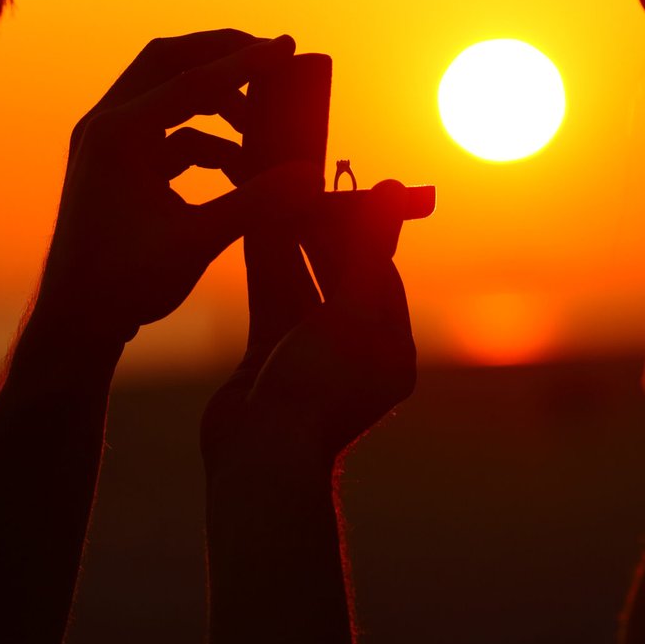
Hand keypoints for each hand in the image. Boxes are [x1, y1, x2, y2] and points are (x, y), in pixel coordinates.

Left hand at [40, 30, 316, 339]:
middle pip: (169, 62)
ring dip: (216, 103)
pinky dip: (203, 140)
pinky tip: (240, 168)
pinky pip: (165, 133)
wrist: (74, 324)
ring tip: (262, 126)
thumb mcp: (197, 241)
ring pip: (167, 96)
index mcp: (116, 133)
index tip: (287, 46)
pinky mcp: (115, 166)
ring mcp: (106, 144)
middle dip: (222, 57)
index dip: (244, 63)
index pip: (189, 79)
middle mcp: (104, 126)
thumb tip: (312, 175)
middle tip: (273, 59)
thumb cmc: (124, 285)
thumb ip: (256, 202)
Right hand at [201, 180, 415, 476]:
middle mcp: (355, 349)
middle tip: (298, 181)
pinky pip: (269, 298)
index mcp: (390, 347)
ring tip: (272, 189)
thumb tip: (394, 190)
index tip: (337, 187)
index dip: (359, 226)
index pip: (379, 269)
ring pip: (300, 281)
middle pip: (339, 272)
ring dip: (288, 239)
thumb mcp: (350, 313)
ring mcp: (309, 353)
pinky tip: (250, 221)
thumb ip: (366, 249)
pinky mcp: (269, 357)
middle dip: (319, 229)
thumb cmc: (317, 392)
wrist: (260, 462)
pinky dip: (262, 262)